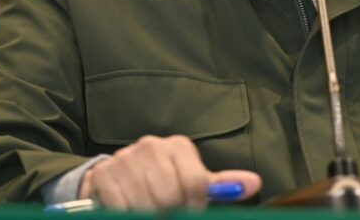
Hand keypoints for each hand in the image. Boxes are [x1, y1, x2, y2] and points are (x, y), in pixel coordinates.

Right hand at [79, 134, 261, 209]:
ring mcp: (126, 158)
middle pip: (169, 196)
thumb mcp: (192, 182)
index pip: (196, 183)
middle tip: (166, 213)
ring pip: (145, 204)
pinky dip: (126, 215)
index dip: (194, 207)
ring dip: (147, 215)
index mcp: (178, 147)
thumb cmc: (162, 183)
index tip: (190, 212)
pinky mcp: (104, 174)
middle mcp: (152, 146)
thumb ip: (221, 185)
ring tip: (148, 212)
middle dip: (169, 213)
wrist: (117, 178)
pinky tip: (129, 211)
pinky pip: (120, 207)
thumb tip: (255, 183)